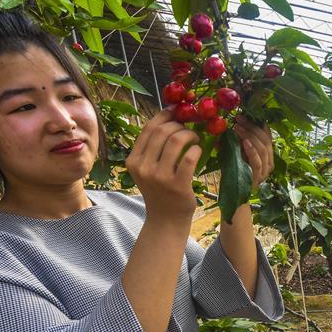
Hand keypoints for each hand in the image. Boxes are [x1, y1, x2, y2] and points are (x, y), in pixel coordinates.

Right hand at [125, 107, 200, 222]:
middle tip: (189, 128)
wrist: (166, 220)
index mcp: (133, 160)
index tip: (176, 111)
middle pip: (163, 131)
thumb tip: (169, 117)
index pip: (148, 128)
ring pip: (176, 141)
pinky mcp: (177, 184)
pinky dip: (197, 149)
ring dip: (190, 135)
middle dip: (179, 125)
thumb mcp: (147, 169)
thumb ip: (152, 148)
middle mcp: (143, 167)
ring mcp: (160, 177)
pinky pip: (190, 157)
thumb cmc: (160, 190)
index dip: (164, 115)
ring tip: (195, 139)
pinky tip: (198, 151)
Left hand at [234, 117, 273, 188]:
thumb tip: (223, 128)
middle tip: (238, 120)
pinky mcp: (259, 177)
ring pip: (263, 149)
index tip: (242, 116)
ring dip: (250, 136)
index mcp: (266, 154)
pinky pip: (258, 162)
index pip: (266, 135)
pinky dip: (252, 151)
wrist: (233, 195)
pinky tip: (245, 142)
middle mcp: (269, 161)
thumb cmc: (234, 172)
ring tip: (237, 128)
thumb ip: (233, 142)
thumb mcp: (233, 153)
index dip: (256, 124)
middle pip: (265, 140)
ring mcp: (265, 170)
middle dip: (251, 127)